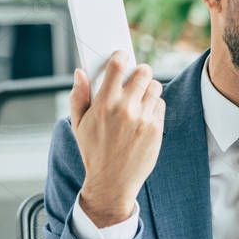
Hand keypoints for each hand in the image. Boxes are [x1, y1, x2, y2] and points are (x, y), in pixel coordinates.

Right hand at [70, 51, 164, 226]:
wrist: (112, 182)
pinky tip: (144, 113)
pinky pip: (160, 105)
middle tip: (136, 76)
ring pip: (155, 87)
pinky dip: (154, 105)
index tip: (123, 55)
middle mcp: (126, 108)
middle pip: (144, 72)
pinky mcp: (156, 129)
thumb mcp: (78, 125)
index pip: (118, 66)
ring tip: (140, 96)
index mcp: (104, 104)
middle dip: (140, 71)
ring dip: (148, 88)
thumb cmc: (93, 152)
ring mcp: (143, 119)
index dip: (122, 56)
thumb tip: (80, 73)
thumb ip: (78, 96)